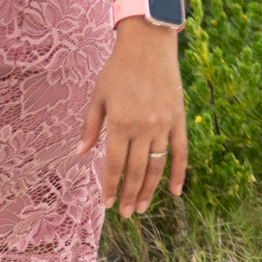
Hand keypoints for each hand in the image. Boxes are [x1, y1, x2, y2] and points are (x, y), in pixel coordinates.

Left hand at [77, 22, 188, 216]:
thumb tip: (80, 153)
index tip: (107, 203)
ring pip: (158, 166)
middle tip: (125, 214)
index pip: (115, 164)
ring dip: (150, 190)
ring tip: (142, 207)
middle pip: (137, 171)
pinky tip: (175, 191)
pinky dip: (179, 173)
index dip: (111, 185)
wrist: (148, 48)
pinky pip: (181, 153)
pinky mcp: (179, 121)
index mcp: (120, 123)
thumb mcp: (97, 97)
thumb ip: (90, 127)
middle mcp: (143, 128)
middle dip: (130, 194)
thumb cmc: (117, 71)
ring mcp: (163, 126)